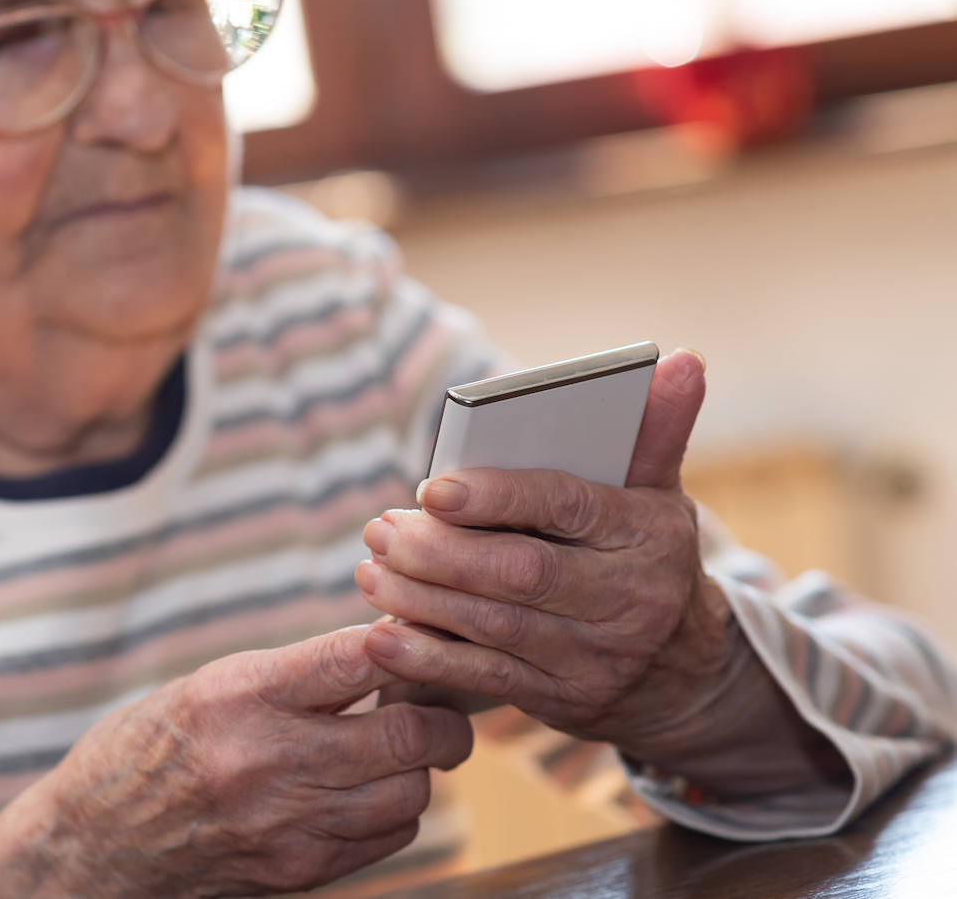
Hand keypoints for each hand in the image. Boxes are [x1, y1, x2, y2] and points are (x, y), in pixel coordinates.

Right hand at [0, 626, 473, 898]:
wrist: (95, 844)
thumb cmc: (153, 748)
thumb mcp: (212, 686)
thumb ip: (298, 674)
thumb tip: (391, 649)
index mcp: (241, 694)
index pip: (360, 657)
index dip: (409, 641)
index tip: (422, 638)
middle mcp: (268, 758)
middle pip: (407, 735)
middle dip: (443, 717)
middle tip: (440, 704)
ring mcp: (286, 824)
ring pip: (410, 792)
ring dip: (419, 768)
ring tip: (400, 749)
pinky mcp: (298, 871)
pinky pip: (389, 838)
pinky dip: (395, 811)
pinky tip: (369, 792)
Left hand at [356, 350, 733, 753]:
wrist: (684, 675)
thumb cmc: (649, 559)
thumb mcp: (660, 496)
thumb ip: (655, 429)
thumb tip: (681, 358)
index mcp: (647, 533)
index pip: (567, 506)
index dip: (497, 498)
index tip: (433, 488)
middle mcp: (627, 598)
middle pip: (521, 572)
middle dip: (441, 552)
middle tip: (381, 528)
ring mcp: (594, 656)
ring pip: (495, 627)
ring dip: (421, 600)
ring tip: (371, 570)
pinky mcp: (561, 699)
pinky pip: (486, 678)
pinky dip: (429, 659)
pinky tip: (383, 637)